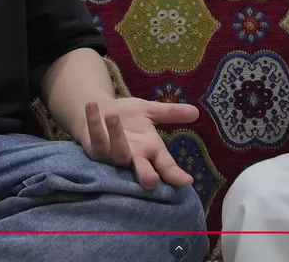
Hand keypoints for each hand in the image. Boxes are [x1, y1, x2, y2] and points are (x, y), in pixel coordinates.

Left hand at [78, 98, 198, 189]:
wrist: (99, 113)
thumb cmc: (127, 117)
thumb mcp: (150, 111)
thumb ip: (170, 113)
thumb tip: (196, 111)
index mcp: (151, 150)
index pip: (166, 166)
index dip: (175, 175)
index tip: (187, 181)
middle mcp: (134, 157)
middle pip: (142, 172)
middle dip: (146, 176)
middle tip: (152, 182)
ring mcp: (113, 157)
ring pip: (118, 154)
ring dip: (116, 136)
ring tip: (114, 117)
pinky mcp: (95, 151)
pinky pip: (96, 139)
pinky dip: (94, 122)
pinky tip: (92, 106)